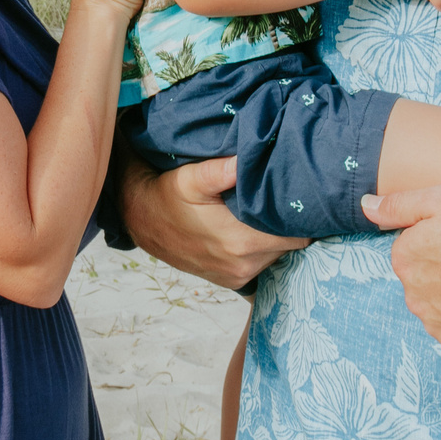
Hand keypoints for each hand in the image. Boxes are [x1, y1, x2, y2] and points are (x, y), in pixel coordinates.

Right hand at [122, 152, 304, 290]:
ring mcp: (236, 277)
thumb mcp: (191, 177)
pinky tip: (250, 231)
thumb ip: (222, 169)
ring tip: (263, 214)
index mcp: (242, 241)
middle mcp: (243, 265)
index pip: (298, 235)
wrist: (141, 221)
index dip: (299, 216)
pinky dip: (261, 251)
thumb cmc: (168, 195)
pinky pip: (260, 266)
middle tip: (281, 201)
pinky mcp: (230, 282)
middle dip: (288, 225)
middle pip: (290, 246)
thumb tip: (248, 157)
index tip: (296, 198)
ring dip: (274, 238)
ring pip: (276, 256)